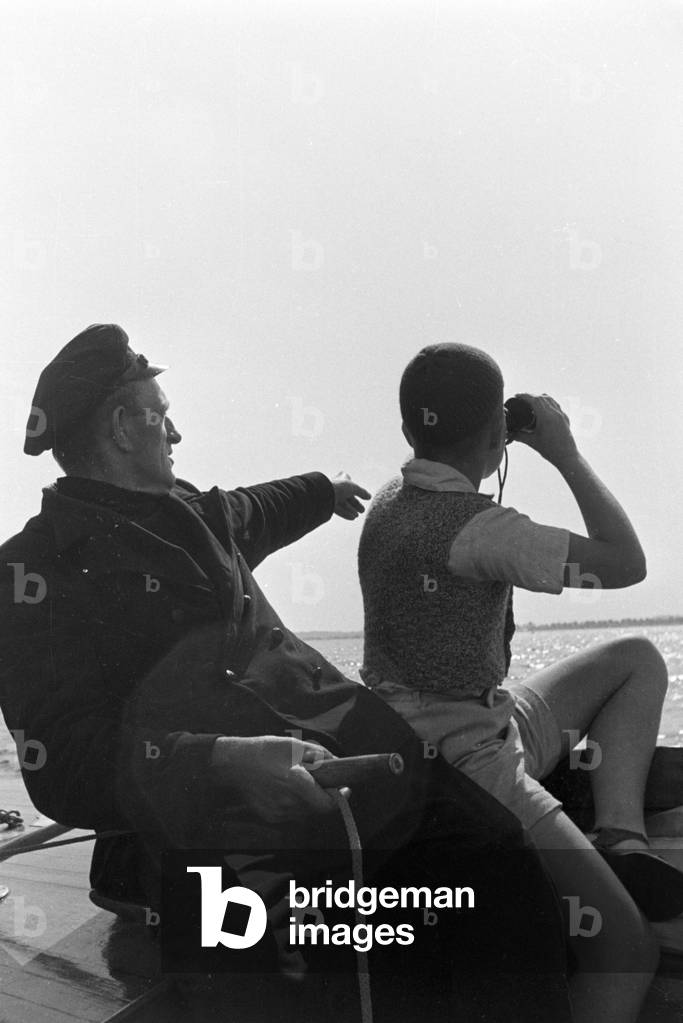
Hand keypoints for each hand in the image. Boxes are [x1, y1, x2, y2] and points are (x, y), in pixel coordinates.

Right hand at [210, 735, 337, 821]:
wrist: (234, 764)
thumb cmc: (265, 751)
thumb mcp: (295, 745)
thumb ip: (319, 755)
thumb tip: (337, 762)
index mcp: (297, 784)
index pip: (328, 804)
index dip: (340, 798)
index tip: (345, 788)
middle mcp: (288, 803)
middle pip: (317, 808)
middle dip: (323, 796)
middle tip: (320, 781)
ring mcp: (278, 813)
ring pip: (305, 812)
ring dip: (309, 800)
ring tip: (299, 782)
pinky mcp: (270, 817)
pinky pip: (291, 814)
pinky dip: (295, 804)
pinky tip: (285, 789)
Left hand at [331, 472, 370, 519]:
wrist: (325, 493)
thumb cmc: (339, 487)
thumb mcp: (354, 488)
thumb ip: (362, 492)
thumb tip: (369, 496)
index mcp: (341, 480)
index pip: (350, 484)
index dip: (357, 490)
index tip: (363, 496)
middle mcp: (336, 487)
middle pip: (348, 497)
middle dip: (355, 504)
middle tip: (362, 510)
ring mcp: (331, 496)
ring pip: (343, 504)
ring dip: (351, 510)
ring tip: (357, 515)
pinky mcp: (328, 505)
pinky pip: (338, 509)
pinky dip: (345, 513)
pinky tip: (352, 518)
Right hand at [510, 393, 578, 466]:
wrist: (567, 457)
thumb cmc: (550, 451)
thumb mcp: (532, 442)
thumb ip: (519, 436)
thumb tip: (508, 433)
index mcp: (546, 417)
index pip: (534, 400)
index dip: (524, 396)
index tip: (517, 396)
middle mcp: (555, 413)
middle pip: (541, 397)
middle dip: (531, 396)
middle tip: (522, 399)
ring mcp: (562, 415)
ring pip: (550, 399)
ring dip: (540, 398)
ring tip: (531, 402)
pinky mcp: (565, 418)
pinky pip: (556, 405)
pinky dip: (548, 403)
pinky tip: (543, 409)